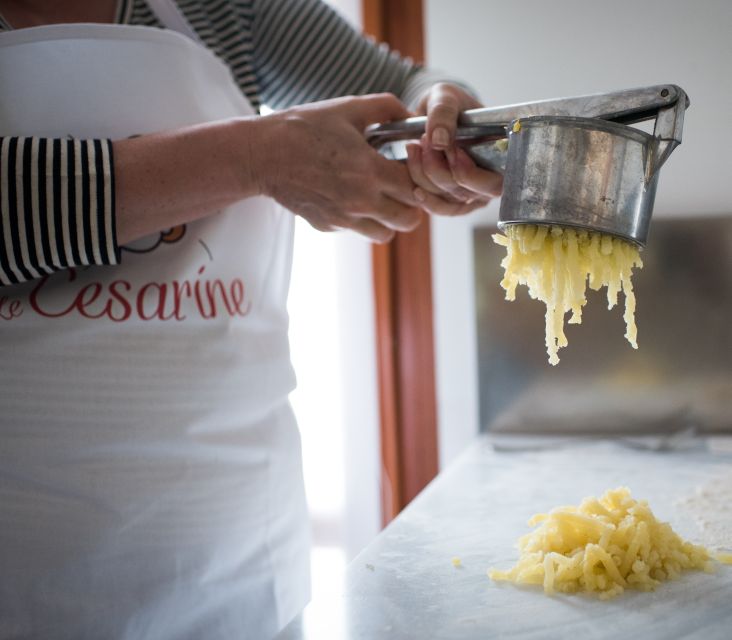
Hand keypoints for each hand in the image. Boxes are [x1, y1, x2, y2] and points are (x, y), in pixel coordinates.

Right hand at [253, 94, 422, 242]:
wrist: (262, 155)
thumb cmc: (304, 128)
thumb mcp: (347, 108)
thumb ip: (386, 108)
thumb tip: (410, 115)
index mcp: (369, 171)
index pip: (416, 188)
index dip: (419, 177)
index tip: (410, 166)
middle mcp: (360, 201)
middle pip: (409, 219)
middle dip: (412, 203)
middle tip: (401, 186)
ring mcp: (344, 218)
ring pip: (386, 234)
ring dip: (389, 218)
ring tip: (380, 196)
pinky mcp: (329, 226)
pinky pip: (358, 231)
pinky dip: (362, 219)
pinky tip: (350, 196)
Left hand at [407, 83, 502, 215]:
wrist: (431, 118)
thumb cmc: (448, 105)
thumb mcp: (445, 96)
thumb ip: (443, 111)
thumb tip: (440, 140)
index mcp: (501, 156)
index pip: (496, 182)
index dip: (470, 173)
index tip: (451, 149)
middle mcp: (489, 181)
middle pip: (468, 193)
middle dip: (440, 171)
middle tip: (425, 142)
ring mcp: (471, 195)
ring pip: (448, 198)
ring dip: (425, 175)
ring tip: (415, 146)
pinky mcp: (452, 203)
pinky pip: (439, 209)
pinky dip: (425, 198)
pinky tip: (414, 186)